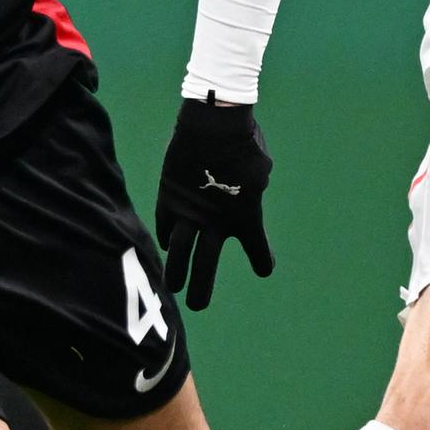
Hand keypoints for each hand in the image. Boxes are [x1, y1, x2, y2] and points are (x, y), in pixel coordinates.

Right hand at [156, 96, 273, 308]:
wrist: (214, 123)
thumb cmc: (245, 143)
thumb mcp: (260, 172)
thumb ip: (251, 190)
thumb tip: (240, 196)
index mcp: (246, 216)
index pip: (257, 249)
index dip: (263, 260)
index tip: (265, 269)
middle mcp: (216, 222)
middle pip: (207, 265)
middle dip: (203, 288)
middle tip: (198, 306)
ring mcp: (190, 212)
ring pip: (178, 252)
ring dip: (175, 272)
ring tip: (172, 287)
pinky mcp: (169, 197)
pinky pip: (164, 224)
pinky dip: (165, 235)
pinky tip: (166, 244)